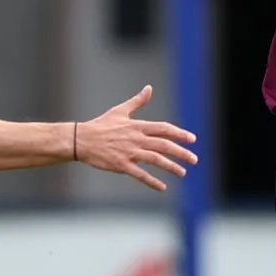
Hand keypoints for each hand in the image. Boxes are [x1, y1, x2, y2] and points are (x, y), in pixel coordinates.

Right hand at [75, 86, 198, 190]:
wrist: (82, 139)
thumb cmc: (101, 125)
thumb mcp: (120, 110)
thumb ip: (137, 101)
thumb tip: (149, 88)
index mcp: (137, 126)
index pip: (164, 129)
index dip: (179, 134)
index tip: (192, 139)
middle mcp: (136, 139)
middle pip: (164, 145)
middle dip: (181, 152)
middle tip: (194, 159)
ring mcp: (129, 152)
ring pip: (155, 160)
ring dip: (171, 166)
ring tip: (182, 172)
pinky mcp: (121, 165)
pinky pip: (140, 175)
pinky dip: (152, 181)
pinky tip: (163, 187)